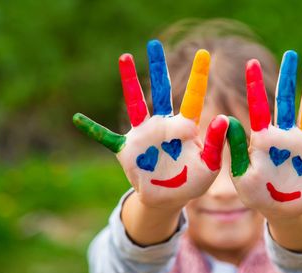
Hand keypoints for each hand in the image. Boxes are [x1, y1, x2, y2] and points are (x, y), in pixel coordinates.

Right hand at [73, 40, 228, 209]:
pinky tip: (77, 119)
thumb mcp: (209, 165)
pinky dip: (93, 129)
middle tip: (155, 44)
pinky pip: (107, 137)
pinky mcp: (127, 149)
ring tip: (125, 57)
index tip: (204, 53)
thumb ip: (215, 144)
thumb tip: (223, 119)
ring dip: (130, 82)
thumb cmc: (192, 181)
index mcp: (184, 128)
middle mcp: (163, 125)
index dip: (198, 76)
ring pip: (135, 104)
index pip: (192, 98)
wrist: (170, 198)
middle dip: (158, 67)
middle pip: (161, 91)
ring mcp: (143, 135)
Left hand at [227, 51, 301, 218]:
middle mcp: (285, 135)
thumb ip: (235, 148)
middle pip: (286, 100)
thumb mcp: (242, 173)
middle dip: (287, 77)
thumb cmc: (256, 193)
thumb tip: (225, 119)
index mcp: (264, 139)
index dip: (256, 85)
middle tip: (290, 55)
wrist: (279, 210)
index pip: (259, 106)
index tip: (251, 63)